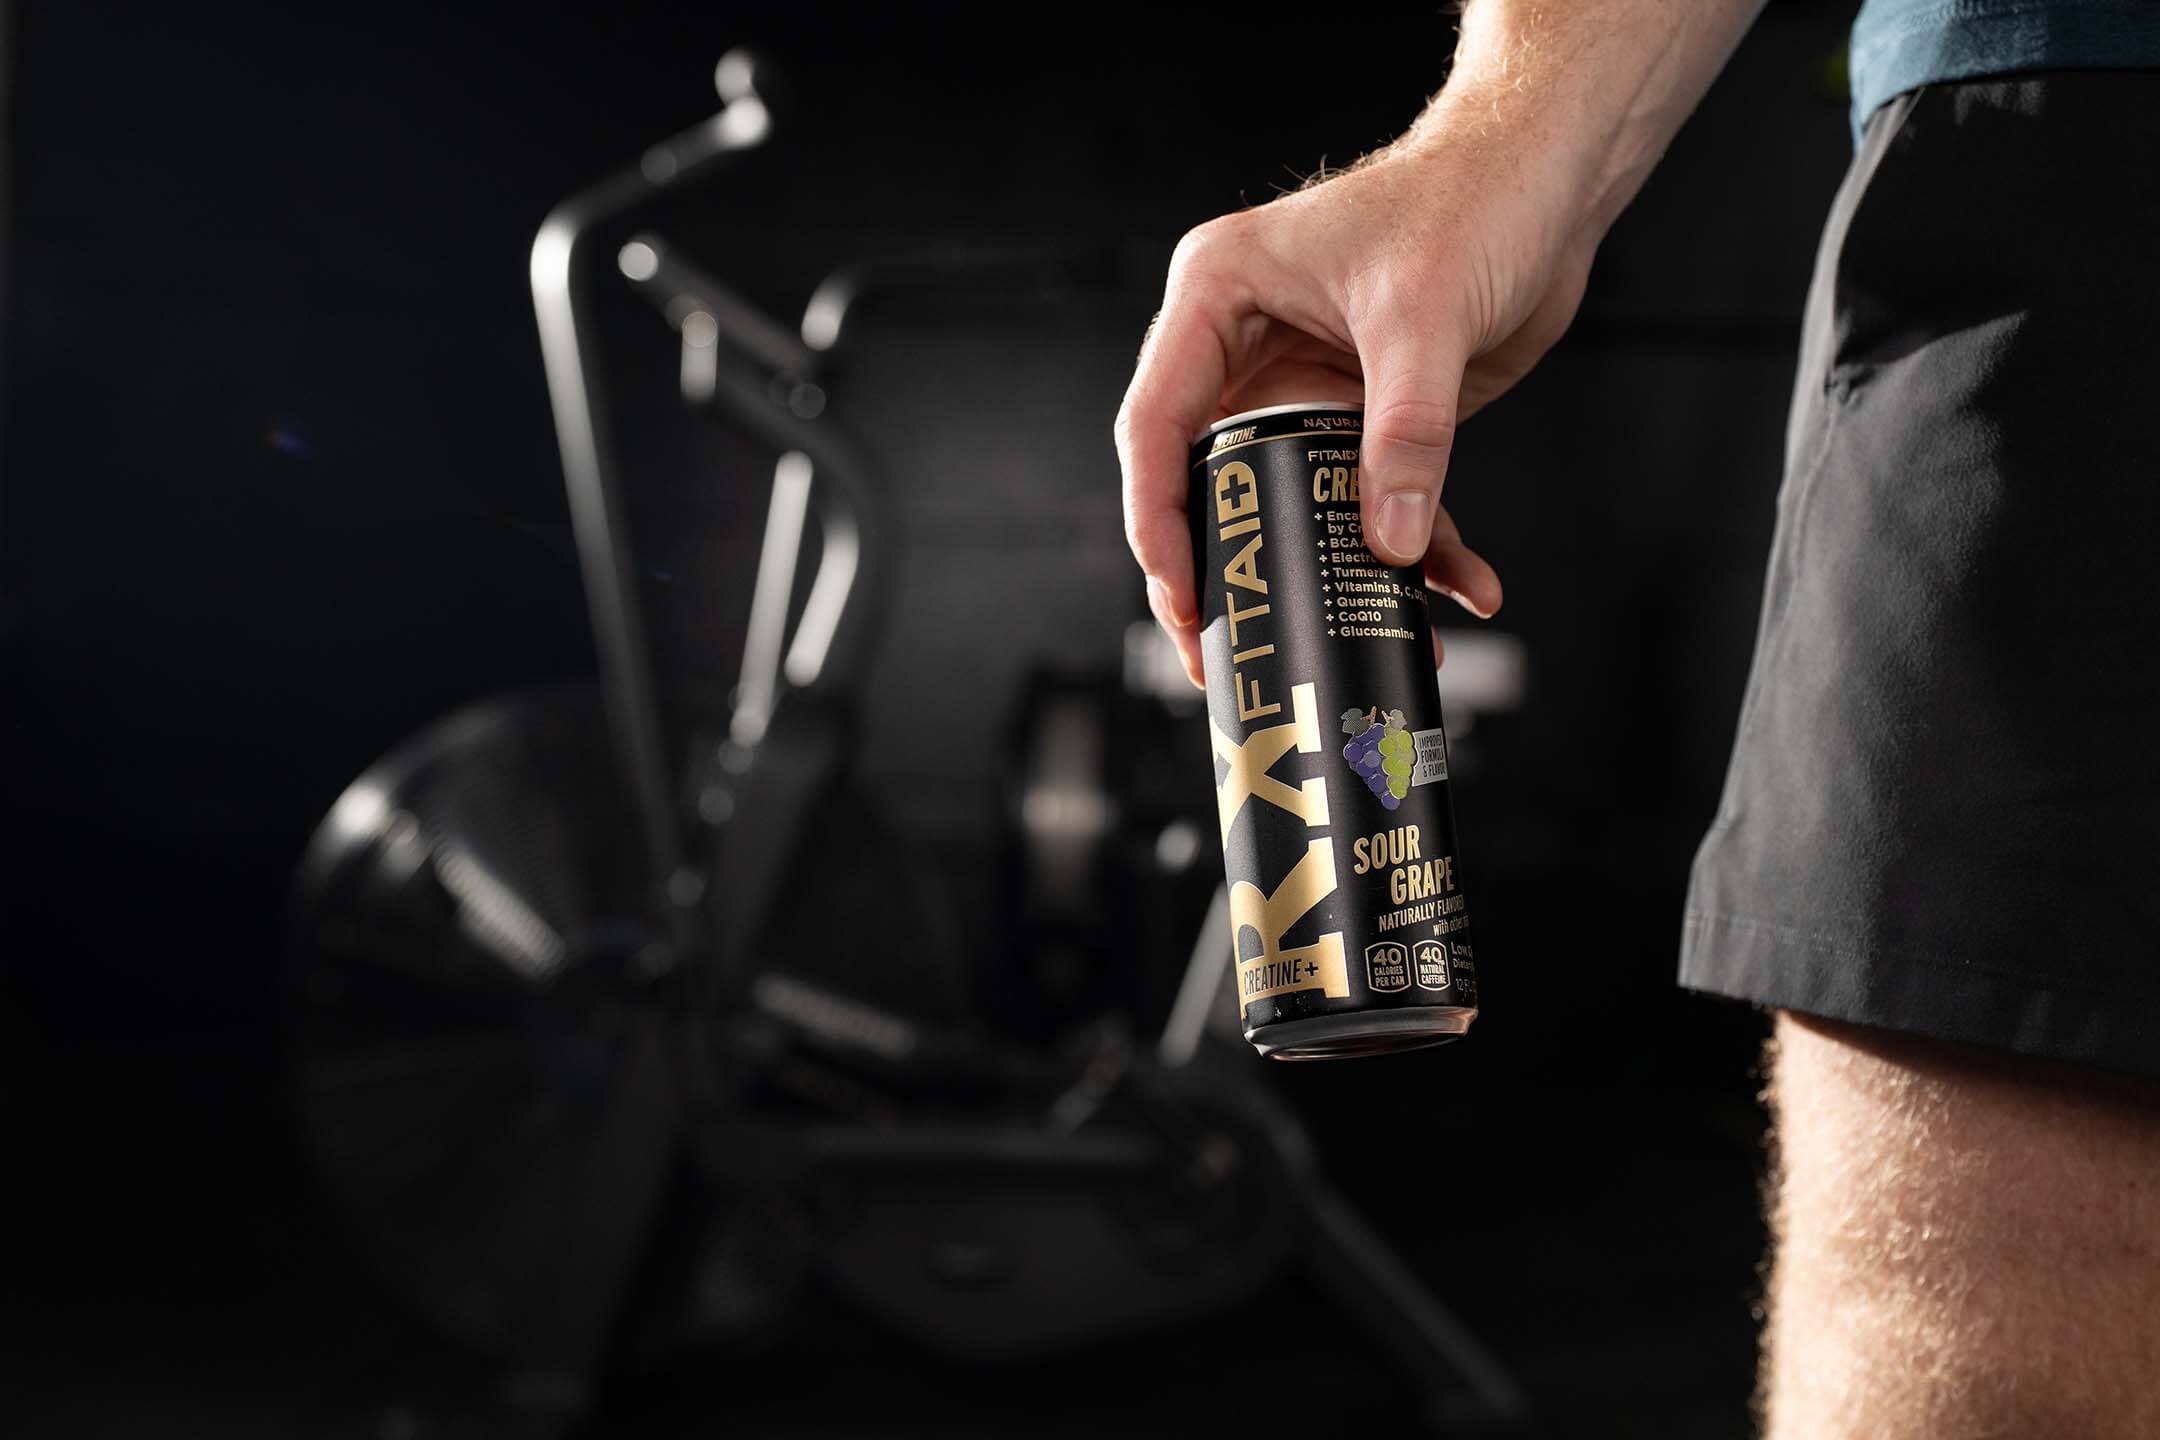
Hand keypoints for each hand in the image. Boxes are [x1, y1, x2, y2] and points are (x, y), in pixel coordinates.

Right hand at [1115, 121, 1596, 687]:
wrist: (1550, 176)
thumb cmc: (1470, 198)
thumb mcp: (1425, 318)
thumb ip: (1406, 434)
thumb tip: (1391, 546)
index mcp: (1217, 297)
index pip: (1157, 427)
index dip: (1158, 522)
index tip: (1182, 597)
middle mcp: (1247, 345)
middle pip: (1209, 480)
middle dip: (1229, 570)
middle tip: (1225, 651)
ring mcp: (1306, 383)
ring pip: (1292, 501)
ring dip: (1330, 573)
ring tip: (1361, 639)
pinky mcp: (1366, 412)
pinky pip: (1370, 496)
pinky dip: (1414, 545)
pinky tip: (1461, 586)